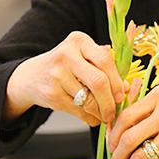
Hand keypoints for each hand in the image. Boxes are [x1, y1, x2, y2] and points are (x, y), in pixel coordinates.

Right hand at [4, 31, 125, 126]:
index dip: (117, 81)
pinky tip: (92, 117)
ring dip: (100, 112)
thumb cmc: (66, 66)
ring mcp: (56, 74)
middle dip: (110, 101)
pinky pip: (78, 110)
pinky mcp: (51, 94)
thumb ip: (104, 67)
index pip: (105, 60)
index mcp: (79, 40)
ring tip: (104, 115)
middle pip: (98, 81)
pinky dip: (89, 117)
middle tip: (114, 111)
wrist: (31, 76)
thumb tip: (127, 88)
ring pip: (89, 100)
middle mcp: (66, 54)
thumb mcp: (83, 56)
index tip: (122, 94)